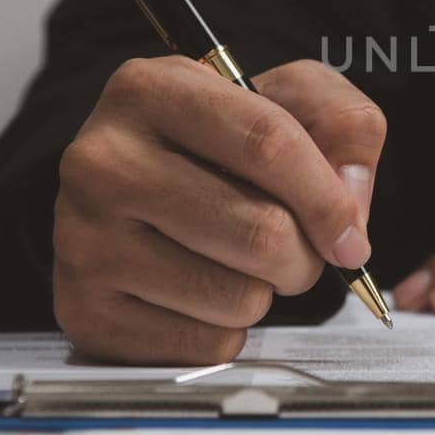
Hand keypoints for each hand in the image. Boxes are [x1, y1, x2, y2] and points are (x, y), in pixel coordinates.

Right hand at [53, 56, 385, 363]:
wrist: (137, 189)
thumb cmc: (220, 143)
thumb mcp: (289, 98)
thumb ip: (344, 125)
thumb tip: (348, 210)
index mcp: (150, 89)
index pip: (266, 143)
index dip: (327, 198)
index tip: (351, 235)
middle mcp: (101, 160)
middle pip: (259, 232)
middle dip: (305, 255)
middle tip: (298, 250)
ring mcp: (83, 239)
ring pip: (237, 298)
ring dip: (265, 292)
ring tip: (240, 262)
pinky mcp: (84, 311)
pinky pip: (206, 345)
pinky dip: (227, 330)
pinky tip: (202, 293)